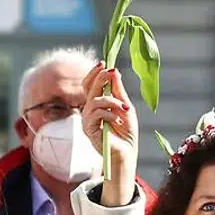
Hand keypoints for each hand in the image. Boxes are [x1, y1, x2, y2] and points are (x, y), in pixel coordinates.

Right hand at [82, 63, 138, 206]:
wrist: (126, 151)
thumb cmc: (126, 131)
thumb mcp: (125, 106)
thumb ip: (118, 91)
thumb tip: (113, 71)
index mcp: (97, 104)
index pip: (89, 84)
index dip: (94, 73)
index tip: (103, 63)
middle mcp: (89, 110)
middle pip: (89, 88)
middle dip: (100, 78)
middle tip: (111, 72)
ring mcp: (87, 120)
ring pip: (94, 100)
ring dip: (112, 101)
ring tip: (125, 109)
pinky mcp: (88, 129)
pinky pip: (96, 114)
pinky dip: (110, 113)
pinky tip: (118, 120)